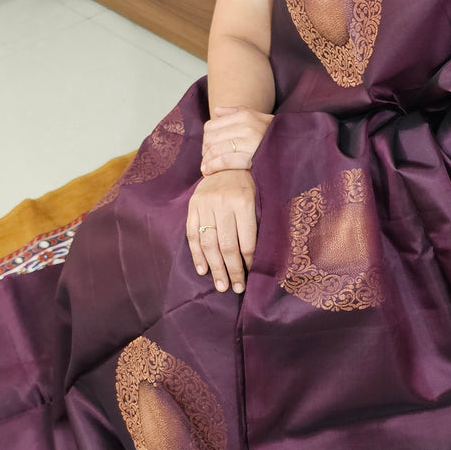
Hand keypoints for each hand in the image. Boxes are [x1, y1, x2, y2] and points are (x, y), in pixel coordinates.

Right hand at [187, 170, 256, 292]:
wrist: (226, 161)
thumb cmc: (249, 183)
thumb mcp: (258, 198)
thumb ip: (255, 224)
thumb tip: (256, 259)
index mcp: (243, 202)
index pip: (246, 240)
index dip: (248, 262)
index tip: (250, 277)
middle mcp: (222, 204)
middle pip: (227, 245)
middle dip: (232, 270)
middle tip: (236, 288)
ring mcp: (205, 205)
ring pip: (209, 243)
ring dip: (215, 267)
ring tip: (221, 285)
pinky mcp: (192, 206)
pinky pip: (192, 234)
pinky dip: (197, 254)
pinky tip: (202, 270)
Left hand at [200, 105, 272, 175]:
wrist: (296, 148)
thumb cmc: (275, 134)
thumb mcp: (259, 117)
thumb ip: (237, 112)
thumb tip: (217, 111)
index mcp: (245, 116)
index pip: (212, 125)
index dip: (206, 138)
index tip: (206, 147)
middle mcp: (246, 127)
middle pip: (211, 138)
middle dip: (205, 150)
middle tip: (205, 158)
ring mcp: (249, 142)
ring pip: (216, 150)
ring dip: (207, 160)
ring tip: (205, 166)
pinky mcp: (252, 158)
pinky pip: (225, 161)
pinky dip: (213, 167)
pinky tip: (208, 171)